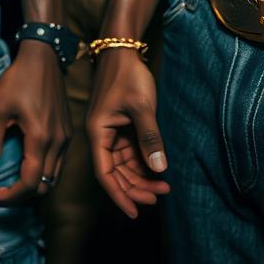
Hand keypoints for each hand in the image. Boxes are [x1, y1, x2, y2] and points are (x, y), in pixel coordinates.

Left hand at [0, 41, 70, 201]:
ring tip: (12, 181)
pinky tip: (26, 163)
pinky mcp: (67, 132)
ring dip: (35, 184)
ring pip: (54, 176)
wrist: (42, 58)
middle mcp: (58, 142)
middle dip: (23, 194)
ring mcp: (65, 138)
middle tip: (2, 191)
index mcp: (40, 138)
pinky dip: (43, 171)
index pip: (31, 182)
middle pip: (45, 185)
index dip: (12, 195)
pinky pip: (58, 162)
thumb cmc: (18, 80)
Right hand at [86, 48, 170, 217]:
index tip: (136, 213)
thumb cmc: (127, 76)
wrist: (122, 50)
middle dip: (136, 188)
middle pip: (115, 173)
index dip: (119, 195)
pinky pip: (130, 153)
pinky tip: (158, 169)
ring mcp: (111, 132)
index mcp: (98, 132)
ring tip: (164, 186)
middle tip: (161, 195)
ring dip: (141, 178)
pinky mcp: (121, 127)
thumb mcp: (141, 106)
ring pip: (124, 165)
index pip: (105, 173)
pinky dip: (143, 164)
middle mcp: (101, 136)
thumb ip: (150, 138)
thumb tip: (159, 168)